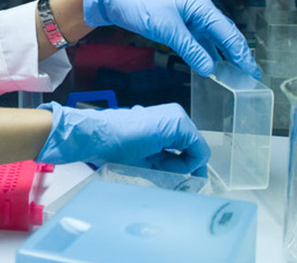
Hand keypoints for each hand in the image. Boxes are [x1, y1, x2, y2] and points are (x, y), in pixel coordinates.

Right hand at [36, 101, 209, 174]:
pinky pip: (198, 150)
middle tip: (164, 175)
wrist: (98, 136)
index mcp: (163, 122)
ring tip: (156, 168)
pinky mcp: (179, 124)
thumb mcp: (143, 158)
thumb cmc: (112, 146)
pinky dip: (189, 163)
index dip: (186, 166)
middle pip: (192, 148)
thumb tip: (181, 177)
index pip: (186, 147)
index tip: (182, 180)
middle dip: (182, 166)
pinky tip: (166, 165)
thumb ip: (162, 163)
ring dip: (181, 165)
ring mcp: (177, 118)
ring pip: (195, 150)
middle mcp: (173, 116)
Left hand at [83, 0, 259, 78]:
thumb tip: (210, 69)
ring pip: (210, 40)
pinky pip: (196, 42)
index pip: (229, 33)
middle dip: (237, 55)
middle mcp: (199, 12)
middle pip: (224, 36)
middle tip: (249, 76)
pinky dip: (204, 54)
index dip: (242, 53)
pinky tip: (208, 65)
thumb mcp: (168, 29)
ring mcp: (188, 19)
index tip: (252, 71)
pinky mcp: (176, 26)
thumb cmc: (141, 5)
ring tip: (232, 75)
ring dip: (221, 56)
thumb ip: (190, 49)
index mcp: (202, 8)